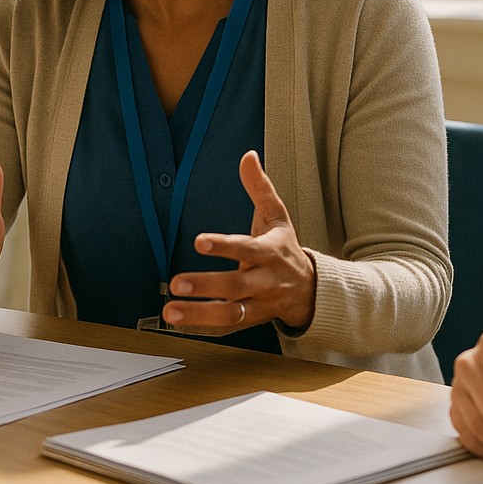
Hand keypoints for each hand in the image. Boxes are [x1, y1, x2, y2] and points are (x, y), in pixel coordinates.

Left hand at [162, 151, 316, 332]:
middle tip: (176, 282)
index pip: (247, 248)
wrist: (310, 289)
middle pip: (236, 286)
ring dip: (199, 314)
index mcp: (271, 252)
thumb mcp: (277, 215)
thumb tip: (248, 156)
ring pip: (230, 314)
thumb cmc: (286, 248)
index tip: (199, 242)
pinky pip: (227, 327)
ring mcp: (258, 304)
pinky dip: (203, 327)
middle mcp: (265, 281)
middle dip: (206, 285)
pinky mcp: (250, 321)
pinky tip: (180, 323)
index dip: (224, 246)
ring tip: (171, 311)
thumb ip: (260, 187)